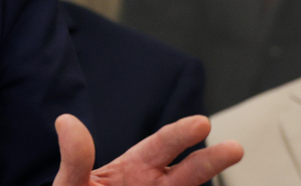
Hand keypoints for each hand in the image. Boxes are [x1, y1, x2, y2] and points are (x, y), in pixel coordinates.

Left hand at [53, 114, 242, 185]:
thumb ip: (74, 158)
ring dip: (209, 181)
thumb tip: (66, 121)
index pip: (159, 147)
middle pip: (187, 173)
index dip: (179, 134)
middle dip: (210, 160)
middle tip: (235, 148)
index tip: (201, 122)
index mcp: (132, 170)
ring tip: (229, 161)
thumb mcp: (70, 183)